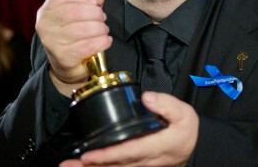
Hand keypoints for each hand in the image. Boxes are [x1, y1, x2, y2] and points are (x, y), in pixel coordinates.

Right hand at [35, 0, 111, 95]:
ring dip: (100, 28)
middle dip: (95, 13)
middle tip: (102, 18)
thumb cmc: (73, 35)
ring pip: (82, 29)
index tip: (95, 2)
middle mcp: (45, 25)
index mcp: (46, 10)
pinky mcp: (63, 57)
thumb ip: (89, 1)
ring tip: (103, 30)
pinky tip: (105, 41)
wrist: (65, 65)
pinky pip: (87, 45)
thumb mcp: (79, 14)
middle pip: (74, 11)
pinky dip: (101, 41)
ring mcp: (51, 42)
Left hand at [60, 92, 198, 165]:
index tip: (89, 155)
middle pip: (115, 165)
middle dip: (92, 165)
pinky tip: (83, 166)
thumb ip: (167, 104)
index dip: (108, 154)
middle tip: (69, 164)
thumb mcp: (185, 114)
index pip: (130, 152)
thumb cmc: (184, 132)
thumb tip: (147, 97)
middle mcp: (146, 161)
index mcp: (158, 147)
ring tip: (69, 166)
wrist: (188, 149)